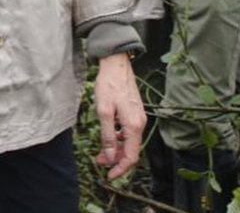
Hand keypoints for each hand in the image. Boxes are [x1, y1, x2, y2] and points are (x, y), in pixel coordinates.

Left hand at [93, 52, 146, 179]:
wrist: (117, 64)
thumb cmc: (109, 85)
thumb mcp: (104, 111)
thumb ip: (108, 135)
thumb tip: (110, 156)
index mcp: (134, 125)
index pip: (131, 156)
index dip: (120, 169)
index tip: (109, 175)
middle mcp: (140, 123)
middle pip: (131, 150)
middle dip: (116, 159)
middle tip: (99, 161)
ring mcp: (138, 117)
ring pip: (129, 141)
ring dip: (116, 149)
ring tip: (100, 151)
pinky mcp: (135, 111)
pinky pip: (129, 132)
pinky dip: (119, 138)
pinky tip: (109, 135)